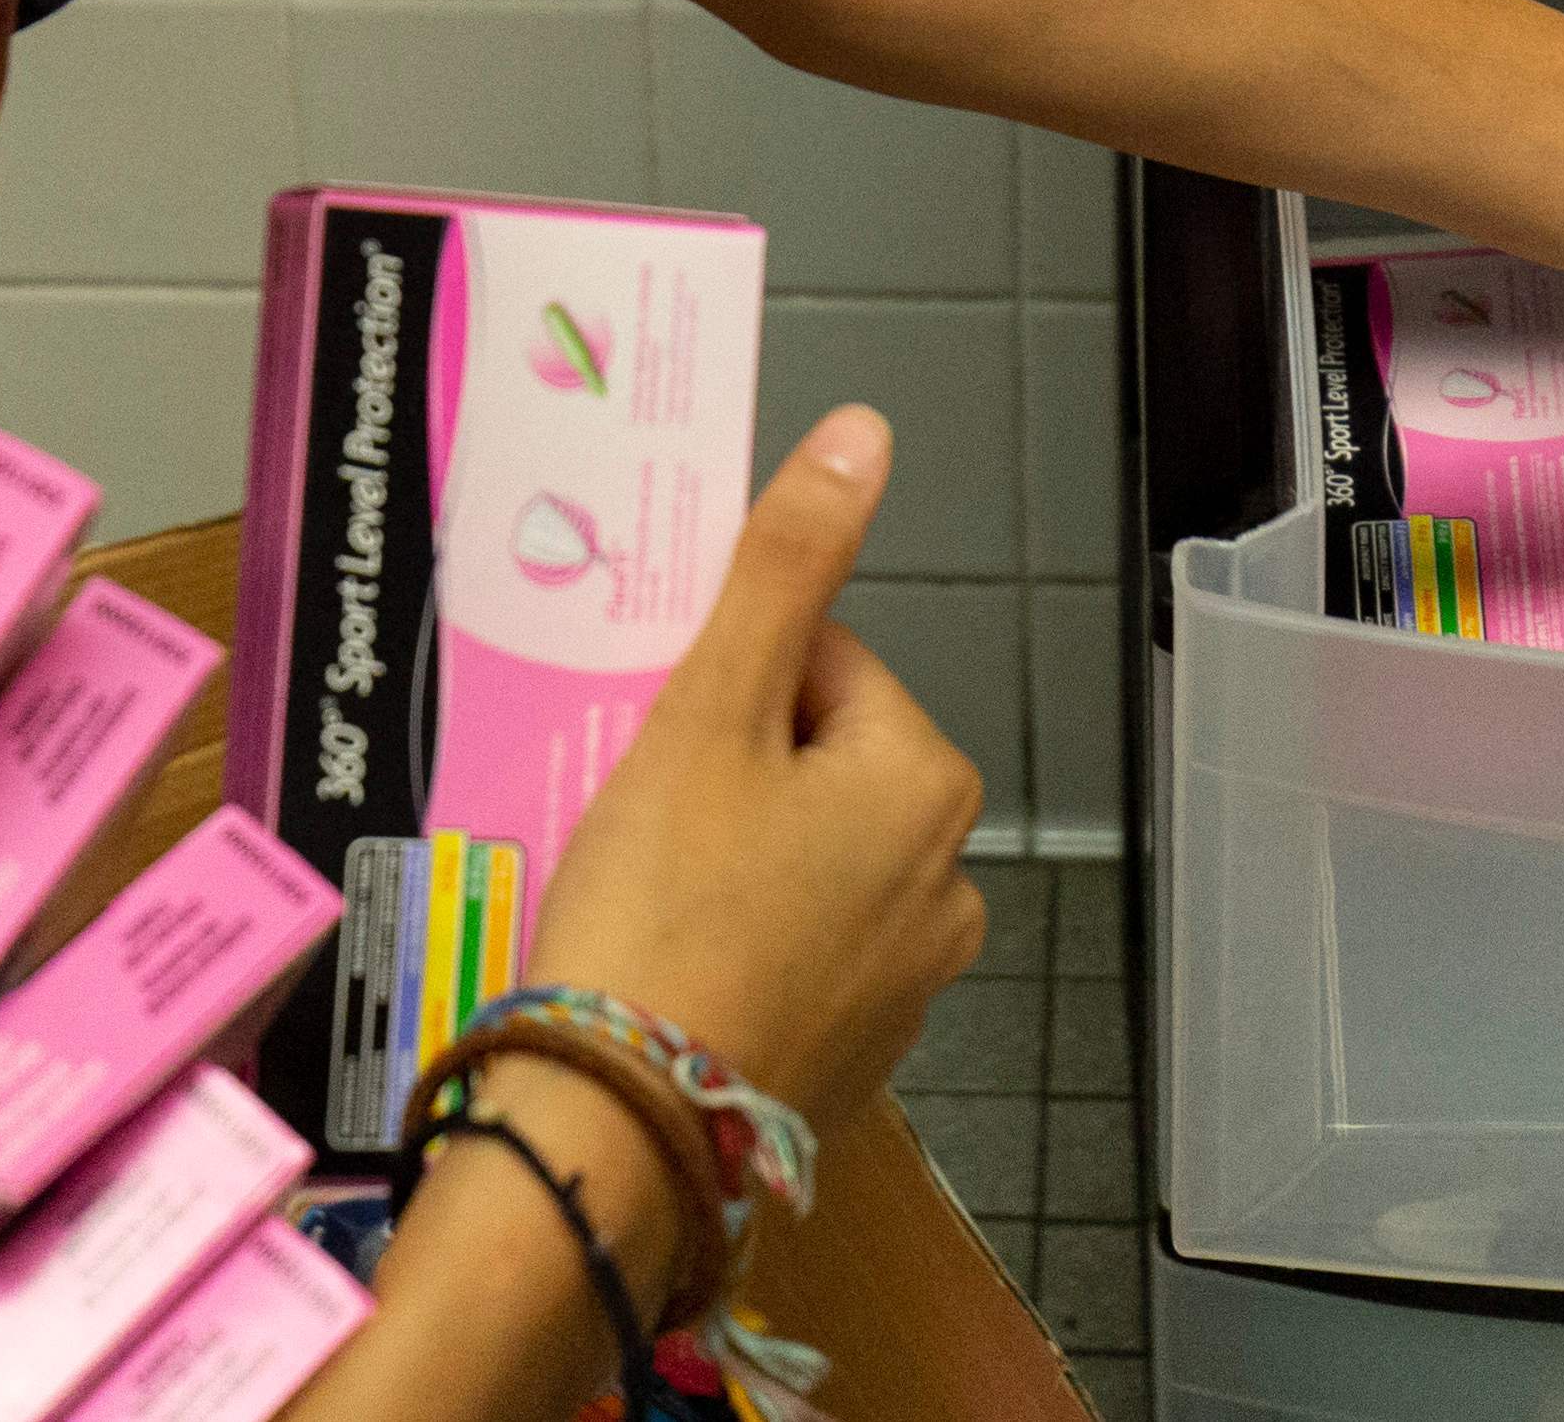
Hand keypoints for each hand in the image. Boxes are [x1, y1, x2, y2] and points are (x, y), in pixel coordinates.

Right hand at [523, 405, 988, 1123]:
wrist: (615, 1129)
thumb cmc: (661, 912)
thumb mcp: (710, 708)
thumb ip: (786, 564)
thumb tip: (862, 433)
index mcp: (926, 781)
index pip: (821, 664)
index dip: (726, 686)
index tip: (663, 739)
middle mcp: (948, 881)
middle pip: (814, 761)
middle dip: (728, 770)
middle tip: (644, 816)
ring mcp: (907, 979)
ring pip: (800, 856)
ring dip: (729, 855)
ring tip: (645, 891)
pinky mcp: (853, 1051)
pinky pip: (791, 948)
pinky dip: (734, 939)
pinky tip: (668, 960)